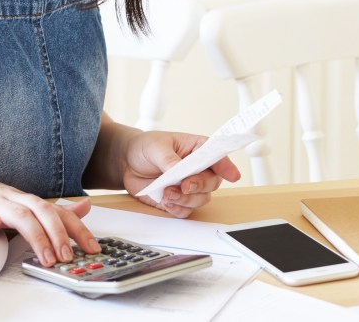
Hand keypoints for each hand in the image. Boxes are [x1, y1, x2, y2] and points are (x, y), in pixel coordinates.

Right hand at [0, 166, 99, 266]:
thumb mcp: (21, 201)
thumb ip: (52, 208)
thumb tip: (85, 208)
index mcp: (24, 200)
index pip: (56, 212)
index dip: (76, 228)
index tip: (93, 247)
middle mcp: (12, 200)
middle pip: (41, 211)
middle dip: (58, 234)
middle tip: (69, 257)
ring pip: (17, 216)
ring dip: (35, 236)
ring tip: (46, 257)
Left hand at [121, 131, 240, 217]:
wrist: (126, 162)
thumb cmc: (145, 147)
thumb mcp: (156, 147)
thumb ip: (170, 160)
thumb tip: (180, 171)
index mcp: (197, 149)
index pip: (217, 156)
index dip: (227, 166)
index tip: (232, 175)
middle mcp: (197, 169)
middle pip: (212, 182)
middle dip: (199, 186)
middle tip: (184, 185)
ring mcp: (188, 186)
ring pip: (200, 199)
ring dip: (185, 199)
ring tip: (167, 192)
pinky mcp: (178, 200)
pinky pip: (186, 211)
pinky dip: (177, 208)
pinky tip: (166, 201)